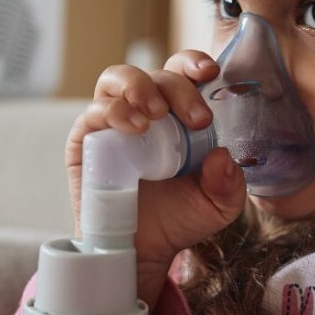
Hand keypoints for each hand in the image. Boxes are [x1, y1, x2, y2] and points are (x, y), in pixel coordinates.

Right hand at [66, 50, 246, 309]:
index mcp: (180, 114)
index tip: (210, 72)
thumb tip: (222, 156)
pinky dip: (113, 111)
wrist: (142, 251)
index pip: (184, 73)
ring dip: (139, 87)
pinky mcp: (85, 140)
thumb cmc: (180, 218)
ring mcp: (113, 122)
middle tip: (195, 119)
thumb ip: (228, 184)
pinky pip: (94, 112)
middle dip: (178, 88)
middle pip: (156, 74)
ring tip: (153, 115)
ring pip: (117, 79)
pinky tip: (133, 127)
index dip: (194, 63)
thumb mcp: (218, 206)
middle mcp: (146, 110)